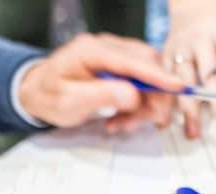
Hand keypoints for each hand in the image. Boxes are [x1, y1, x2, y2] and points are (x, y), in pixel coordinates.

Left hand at [18, 33, 181, 133]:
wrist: (36, 93)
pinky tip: (123, 117)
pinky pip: (141, 83)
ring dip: (145, 105)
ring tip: (124, 124)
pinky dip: (138, 104)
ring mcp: (113, 55)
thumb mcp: (70, 102)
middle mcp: (106, 48)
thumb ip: (102, 96)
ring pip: (148, 76)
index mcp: (92, 51)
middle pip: (148, 65)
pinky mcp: (119, 66)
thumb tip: (133, 95)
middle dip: (155, 96)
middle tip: (151, 122)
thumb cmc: (49, 97)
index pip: (134, 61)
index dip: (158, 76)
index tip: (179, 88)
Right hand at [164, 0, 215, 138]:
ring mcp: (180, 47)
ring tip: (195, 132)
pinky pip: (165, 81)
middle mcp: (199, 39)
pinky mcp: (165, 55)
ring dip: (189, 109)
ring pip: (184, 81)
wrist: (193, 7)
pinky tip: (171, 121)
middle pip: (209, 74)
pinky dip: (168, 102)